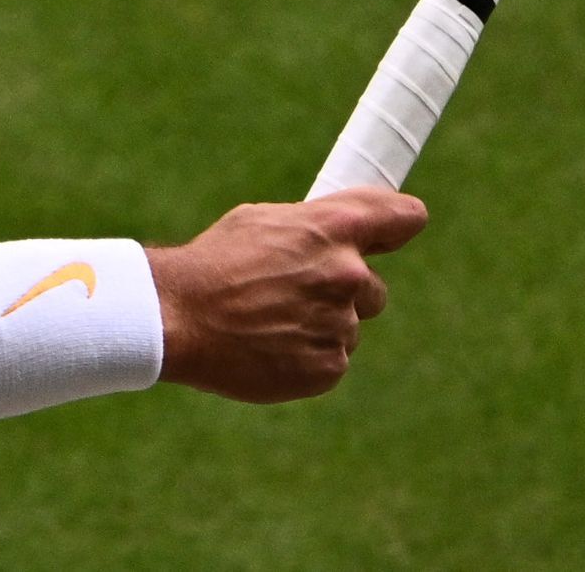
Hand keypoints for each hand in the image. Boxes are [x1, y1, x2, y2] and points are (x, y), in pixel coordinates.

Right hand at [146, 191, 428, 403]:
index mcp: (333, 228)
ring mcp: (340, 324)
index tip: (393, 232)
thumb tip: (344, 234)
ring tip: (269, 321)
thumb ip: (314, 227)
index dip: (399, 224)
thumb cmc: (215, 263)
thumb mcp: (262, 221)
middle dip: (342, 290)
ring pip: (348, 326)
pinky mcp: (330, 367)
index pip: (405, 217)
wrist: (179, 318)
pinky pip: (332, 358)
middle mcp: (347, 274)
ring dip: (320, 325)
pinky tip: (270, 345)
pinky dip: (307, 355)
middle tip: (292, 291)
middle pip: (373, 287)